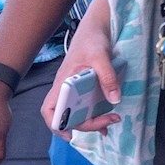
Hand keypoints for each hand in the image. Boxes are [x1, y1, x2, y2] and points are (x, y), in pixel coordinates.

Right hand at [57, 9, 122, 131]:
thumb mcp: (101, 56)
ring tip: (111, 121)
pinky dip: (97, 115)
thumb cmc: (92, 41)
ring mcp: (75, 90)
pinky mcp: (85, 89)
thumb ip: (107, 77)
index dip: (56, 124)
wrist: (95, 30)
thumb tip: (114, 100)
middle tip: (108, 122)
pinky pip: (87, 106)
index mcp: (62, 83)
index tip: (70, 134)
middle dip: (86, 124)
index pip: (49, 109)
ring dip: (92, 122)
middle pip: (67, 116)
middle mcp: (65, 90)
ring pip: (77, 113)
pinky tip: (109, 118)